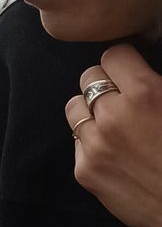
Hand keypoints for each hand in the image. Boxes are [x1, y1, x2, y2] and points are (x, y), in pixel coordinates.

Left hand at [66, 45, 161, 226]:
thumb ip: (159, 85)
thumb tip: (146, 75)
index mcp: (145, 93)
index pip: (113, 55)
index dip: (125, 61)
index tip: (132, 70)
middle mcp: (113, 116)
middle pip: (88, 78)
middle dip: (105, 83)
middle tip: (123, 96)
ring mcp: (95, 144)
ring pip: (74, 108)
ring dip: (91, 110)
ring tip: (112, 122)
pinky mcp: (85, 171)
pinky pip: (77, 142)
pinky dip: (91, 142)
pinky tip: (114, 151)